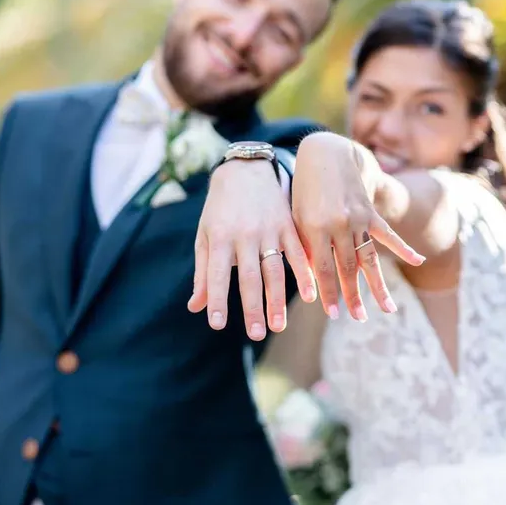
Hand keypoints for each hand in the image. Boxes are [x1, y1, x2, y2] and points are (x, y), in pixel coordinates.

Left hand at [188, 159, 316, 340]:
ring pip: (274, 270)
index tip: (217, 324)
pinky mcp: (287, 225)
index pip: (216, 275)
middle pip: (249, 277)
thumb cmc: (219, 209)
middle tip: (256, 334)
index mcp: (219, 238)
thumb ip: (203, 272)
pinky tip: (310, 296)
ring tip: (278, 325)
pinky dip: (304, 275)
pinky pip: (296, 253)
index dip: (217, 299)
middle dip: (252, 307)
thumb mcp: (205, 235)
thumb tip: (195, 306)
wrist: (245, 170)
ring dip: (277, 299)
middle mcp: (244, 235)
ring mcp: (268, 230)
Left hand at [292, 133, 423, 320]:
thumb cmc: (304, 189)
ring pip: (370, 258)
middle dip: (353, 296)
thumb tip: (312, 280)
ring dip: (378, 286)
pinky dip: (404, 248)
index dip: (329, 293)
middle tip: (358, 319)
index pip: (322, 268)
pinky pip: (389, 234)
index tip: (333, 314)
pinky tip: (419, 260)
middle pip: (349, 268)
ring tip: (387, 309)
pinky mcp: (371, 212)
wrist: (325, 154)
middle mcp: (340, 224)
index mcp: (315, 227)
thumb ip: (304, 246)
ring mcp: (359, 218)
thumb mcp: (296, 217)